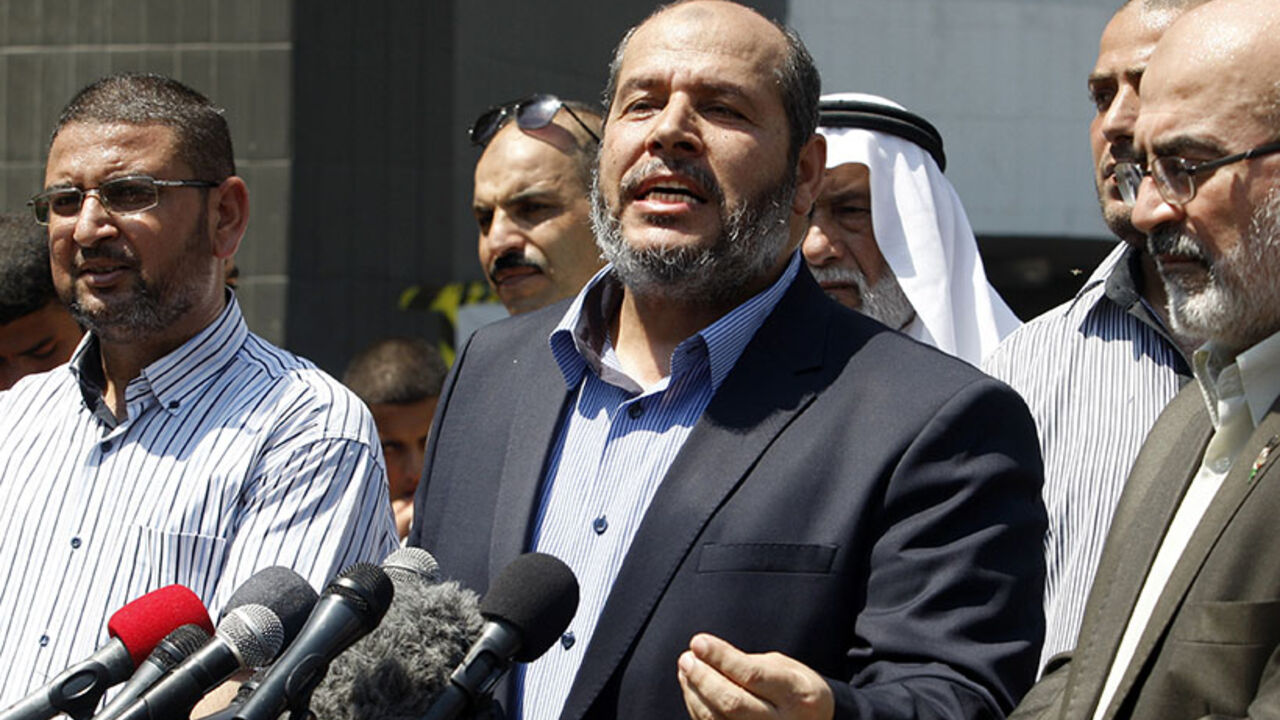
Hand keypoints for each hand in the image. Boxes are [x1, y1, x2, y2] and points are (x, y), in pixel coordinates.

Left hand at [677, 633, 834, 719]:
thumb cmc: (793, 688)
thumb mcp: (784, 668)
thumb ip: (748, 664)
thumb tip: (704, 654)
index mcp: (797, 694)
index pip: (752, 676)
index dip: (721, 658)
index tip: (698, 642)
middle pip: (733, 703)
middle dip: (703, 678)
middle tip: (686, 658)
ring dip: (695, 693)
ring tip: (686, 669)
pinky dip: (697, 708)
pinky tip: (692, 688)